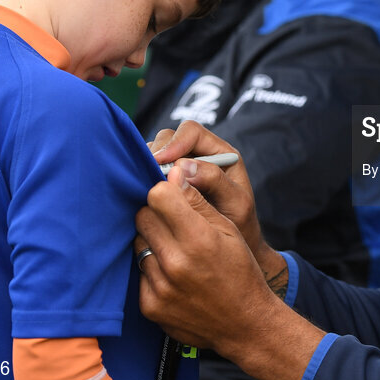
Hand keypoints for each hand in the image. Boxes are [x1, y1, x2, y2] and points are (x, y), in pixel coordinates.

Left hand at [135, 169, 322, 379]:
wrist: (244, 324)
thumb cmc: (240, 270)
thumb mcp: (229, 230)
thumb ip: (198, 202)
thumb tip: (175, 173)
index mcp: (199, 239)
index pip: (157, 196)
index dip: (164, 190)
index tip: (172, 194)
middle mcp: (175, 263)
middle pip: (142, 216)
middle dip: (155, 212)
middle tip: (173, 220)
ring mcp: (160, 287)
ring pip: (138, 243)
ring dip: (152, 240)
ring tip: (174, 248)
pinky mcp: (149, 306)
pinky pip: (139, 272)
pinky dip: (152, 268)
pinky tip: (172, 274)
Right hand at [149, 121, 283, 284]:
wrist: (232, 248)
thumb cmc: (240, 223)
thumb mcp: (235, 203)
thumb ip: (215, 181)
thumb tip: (184, 166)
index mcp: (219, 152)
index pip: (192, 132)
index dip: (175, 142)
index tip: (160, 161)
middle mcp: (198, 155)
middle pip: (168, 138)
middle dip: (155, 153)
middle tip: (146, 174)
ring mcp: (180, 168)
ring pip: (154, 154)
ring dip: (145, 165)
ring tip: (141, 185)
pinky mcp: (166, 183)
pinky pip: (148, 172)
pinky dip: (142, 179)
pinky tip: (139, 194)